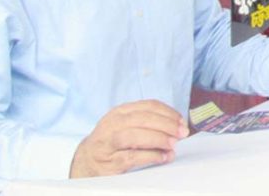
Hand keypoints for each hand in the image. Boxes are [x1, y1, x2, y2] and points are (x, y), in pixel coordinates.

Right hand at [70, 100, 187, 177]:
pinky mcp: (108, 162)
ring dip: (158, 139)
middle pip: (142, 119)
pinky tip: (163, 157)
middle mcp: (112, 124)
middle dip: (166, 125)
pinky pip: (132, 157)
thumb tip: (179, 126)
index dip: (168, 113)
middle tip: (182, 133)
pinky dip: (151, 156)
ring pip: (134, 136)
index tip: (182, 121)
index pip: (148, 106)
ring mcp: (107, 143)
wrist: (86, 161)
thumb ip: (149, 123)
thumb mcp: (127, 125)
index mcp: (120, 112)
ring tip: (173, 144)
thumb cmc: (113, 141)